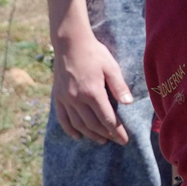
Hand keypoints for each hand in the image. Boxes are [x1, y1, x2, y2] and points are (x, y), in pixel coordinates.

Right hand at [50, 25, 129, 144]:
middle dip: (106, 135)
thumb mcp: (111, 67)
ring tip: (101, 140)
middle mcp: (76, 99)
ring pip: (78, 124)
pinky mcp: (57, 97)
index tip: (124, 140)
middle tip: (116, 141)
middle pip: (92, 124)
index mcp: (92, 92)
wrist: (70, 44)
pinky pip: (62, 118)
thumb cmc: (95, 54)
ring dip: (90, 135)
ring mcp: (65, 99)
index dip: (116, 131)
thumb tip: (128, 103)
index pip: (107, 118)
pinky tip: (77, 136)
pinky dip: (70, 129)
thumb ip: (119, 86)